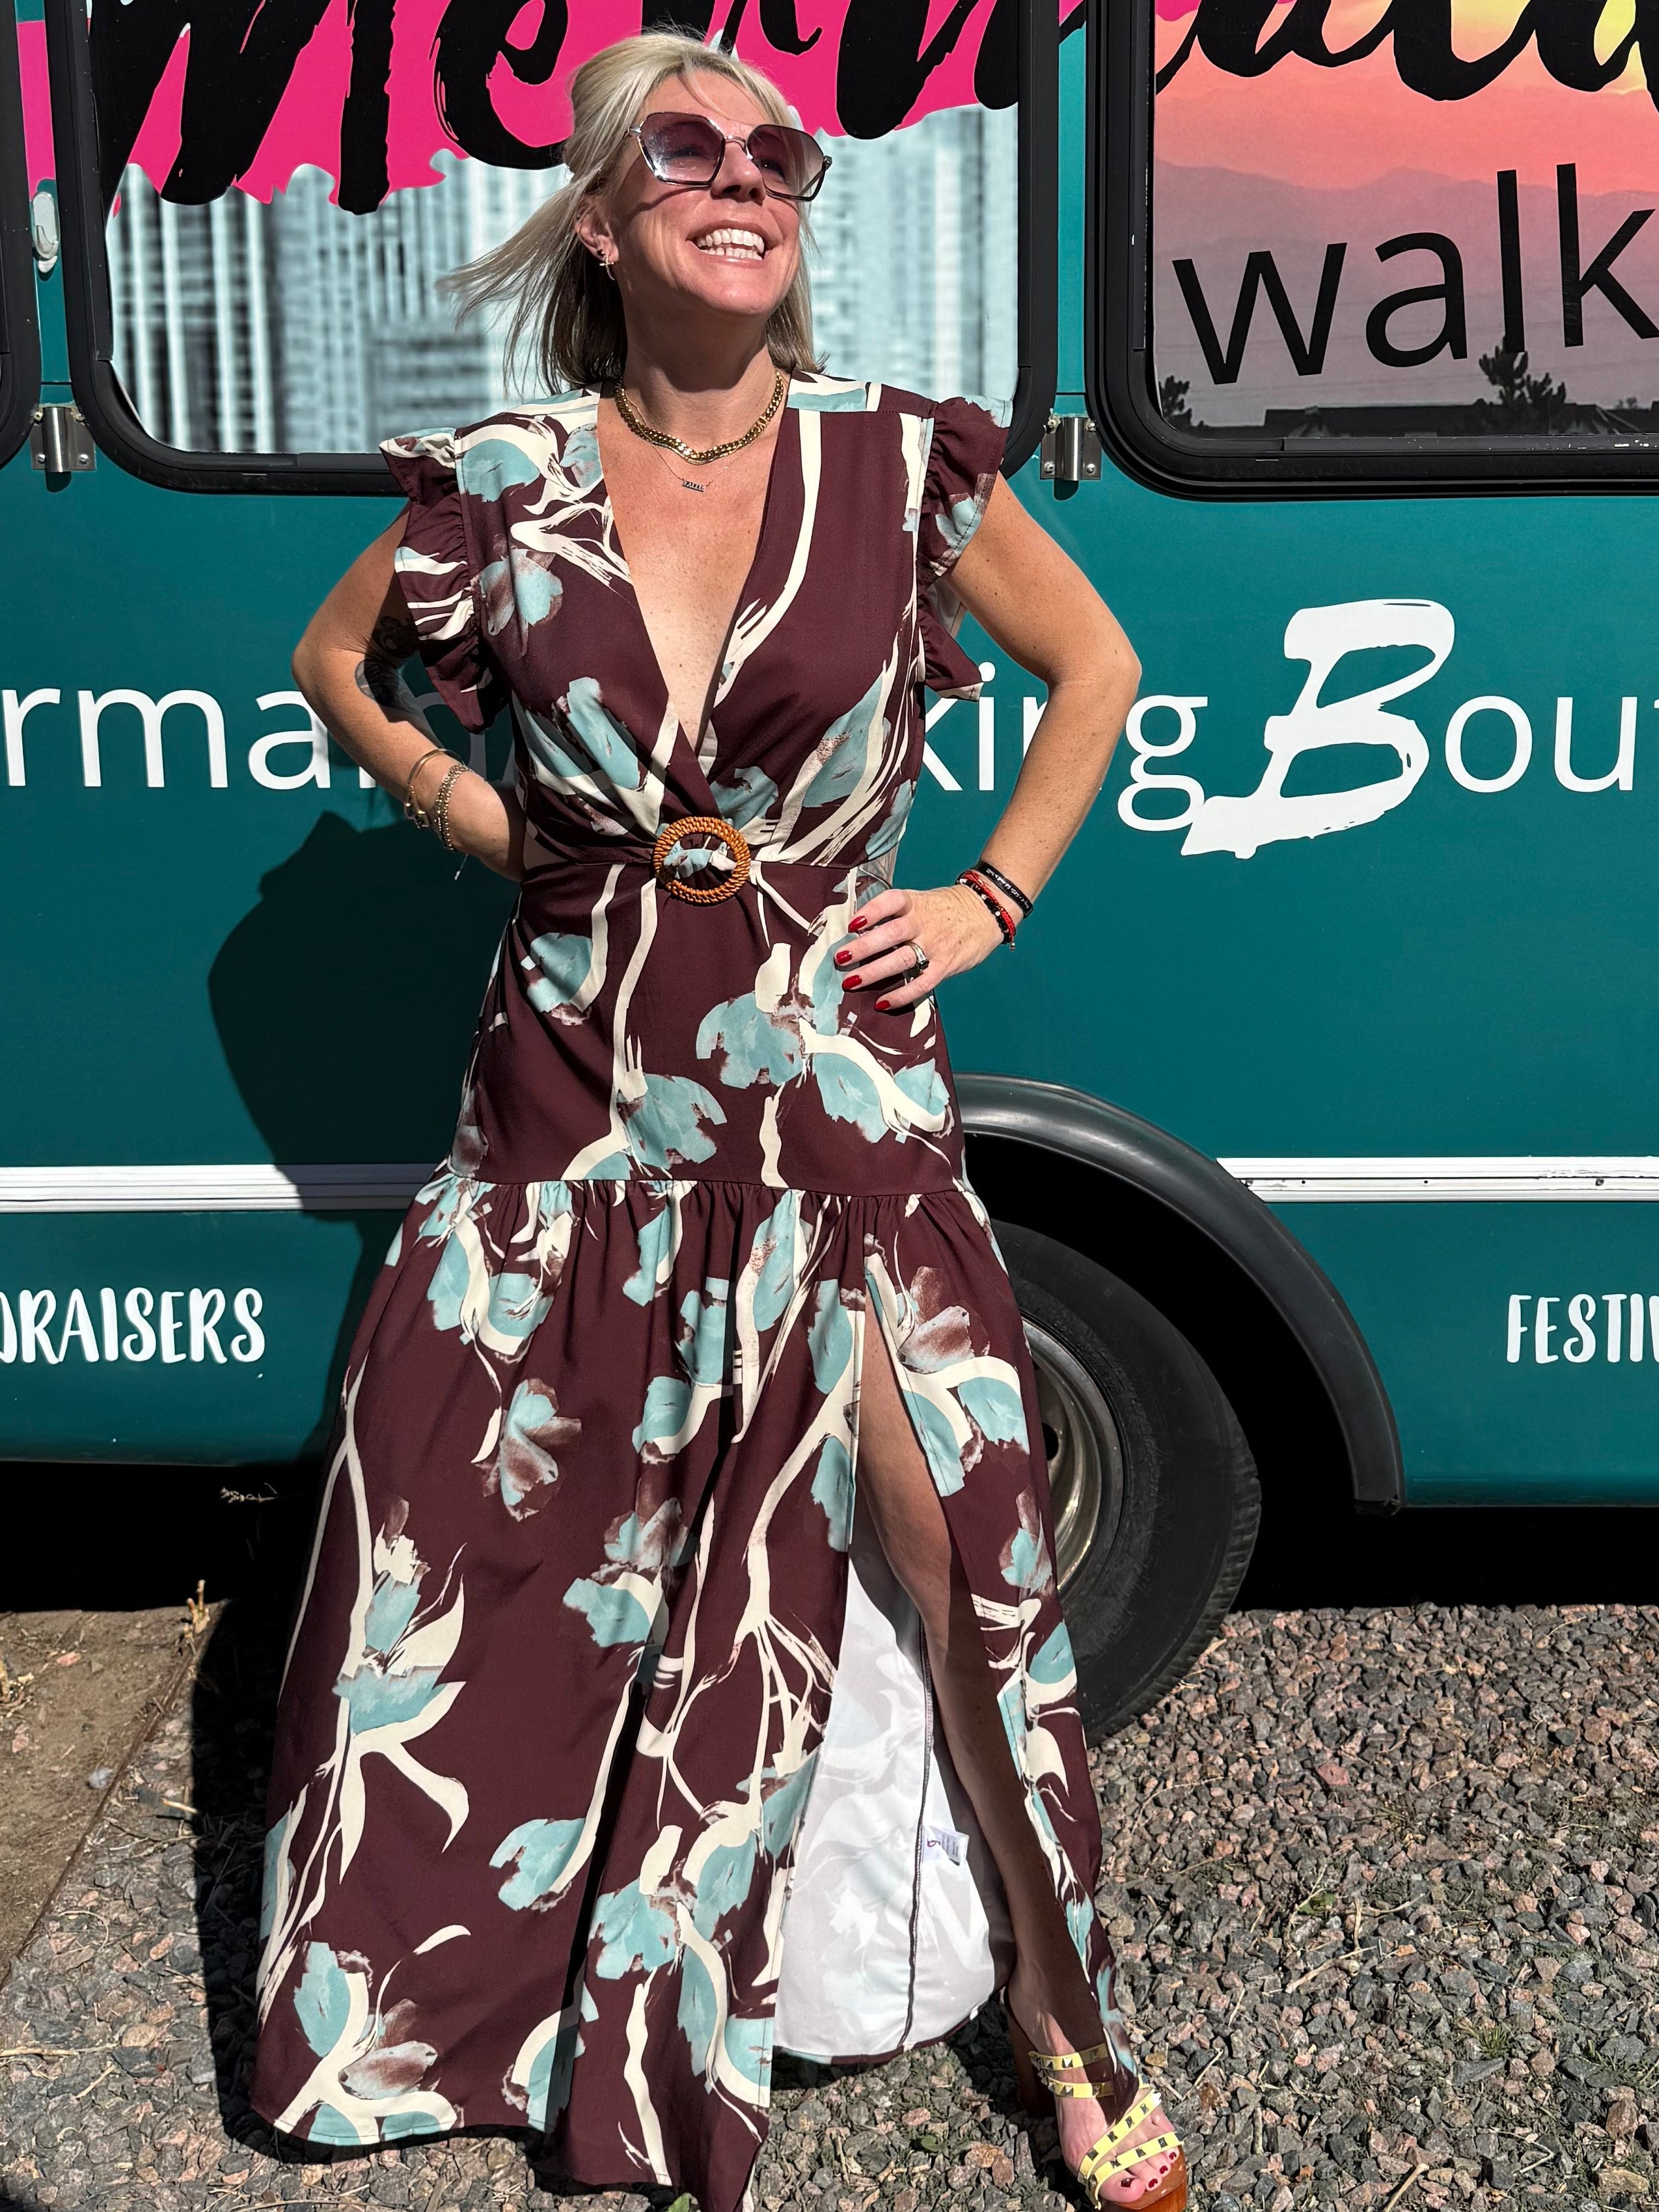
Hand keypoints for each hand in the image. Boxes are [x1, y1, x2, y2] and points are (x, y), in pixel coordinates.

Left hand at [831, 883, 1004, 1010]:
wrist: (988, 910)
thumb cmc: (946, 908)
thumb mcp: (922, 900)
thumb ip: (896, 913)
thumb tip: (859, 928)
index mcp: (916, 902)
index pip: (891, 902)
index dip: (871, 911)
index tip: (853, 923)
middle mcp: (924, 923)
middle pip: (890, 934)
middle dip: (863, 947)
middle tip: (840, 958)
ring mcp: (935, 945)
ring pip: (901, 959)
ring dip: (874, 972)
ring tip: (851, 982)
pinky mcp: (945, 966)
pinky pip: (921, 983)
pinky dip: (901, 995)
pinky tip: (881, 1003)